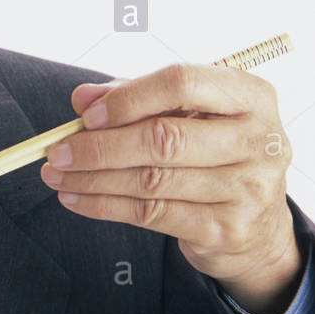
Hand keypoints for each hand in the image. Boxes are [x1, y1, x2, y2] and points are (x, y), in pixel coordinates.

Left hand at [39, 62, 301, 313]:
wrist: (257, 224)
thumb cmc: (211, 152)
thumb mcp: (184, 114)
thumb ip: (134, 97)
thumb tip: (82, 98)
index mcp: (251, 96)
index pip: (182, 84)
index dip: (129, 98)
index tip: (87, 115)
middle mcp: (259, 140)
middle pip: (163, 139)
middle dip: (99, 146)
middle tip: (56, 151)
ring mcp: (248, 188)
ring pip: (151, 180)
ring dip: (92, 178)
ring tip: (55, 175)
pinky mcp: (227, 229)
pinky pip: (151, 214)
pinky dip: (103, 206)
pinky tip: (74, 198)